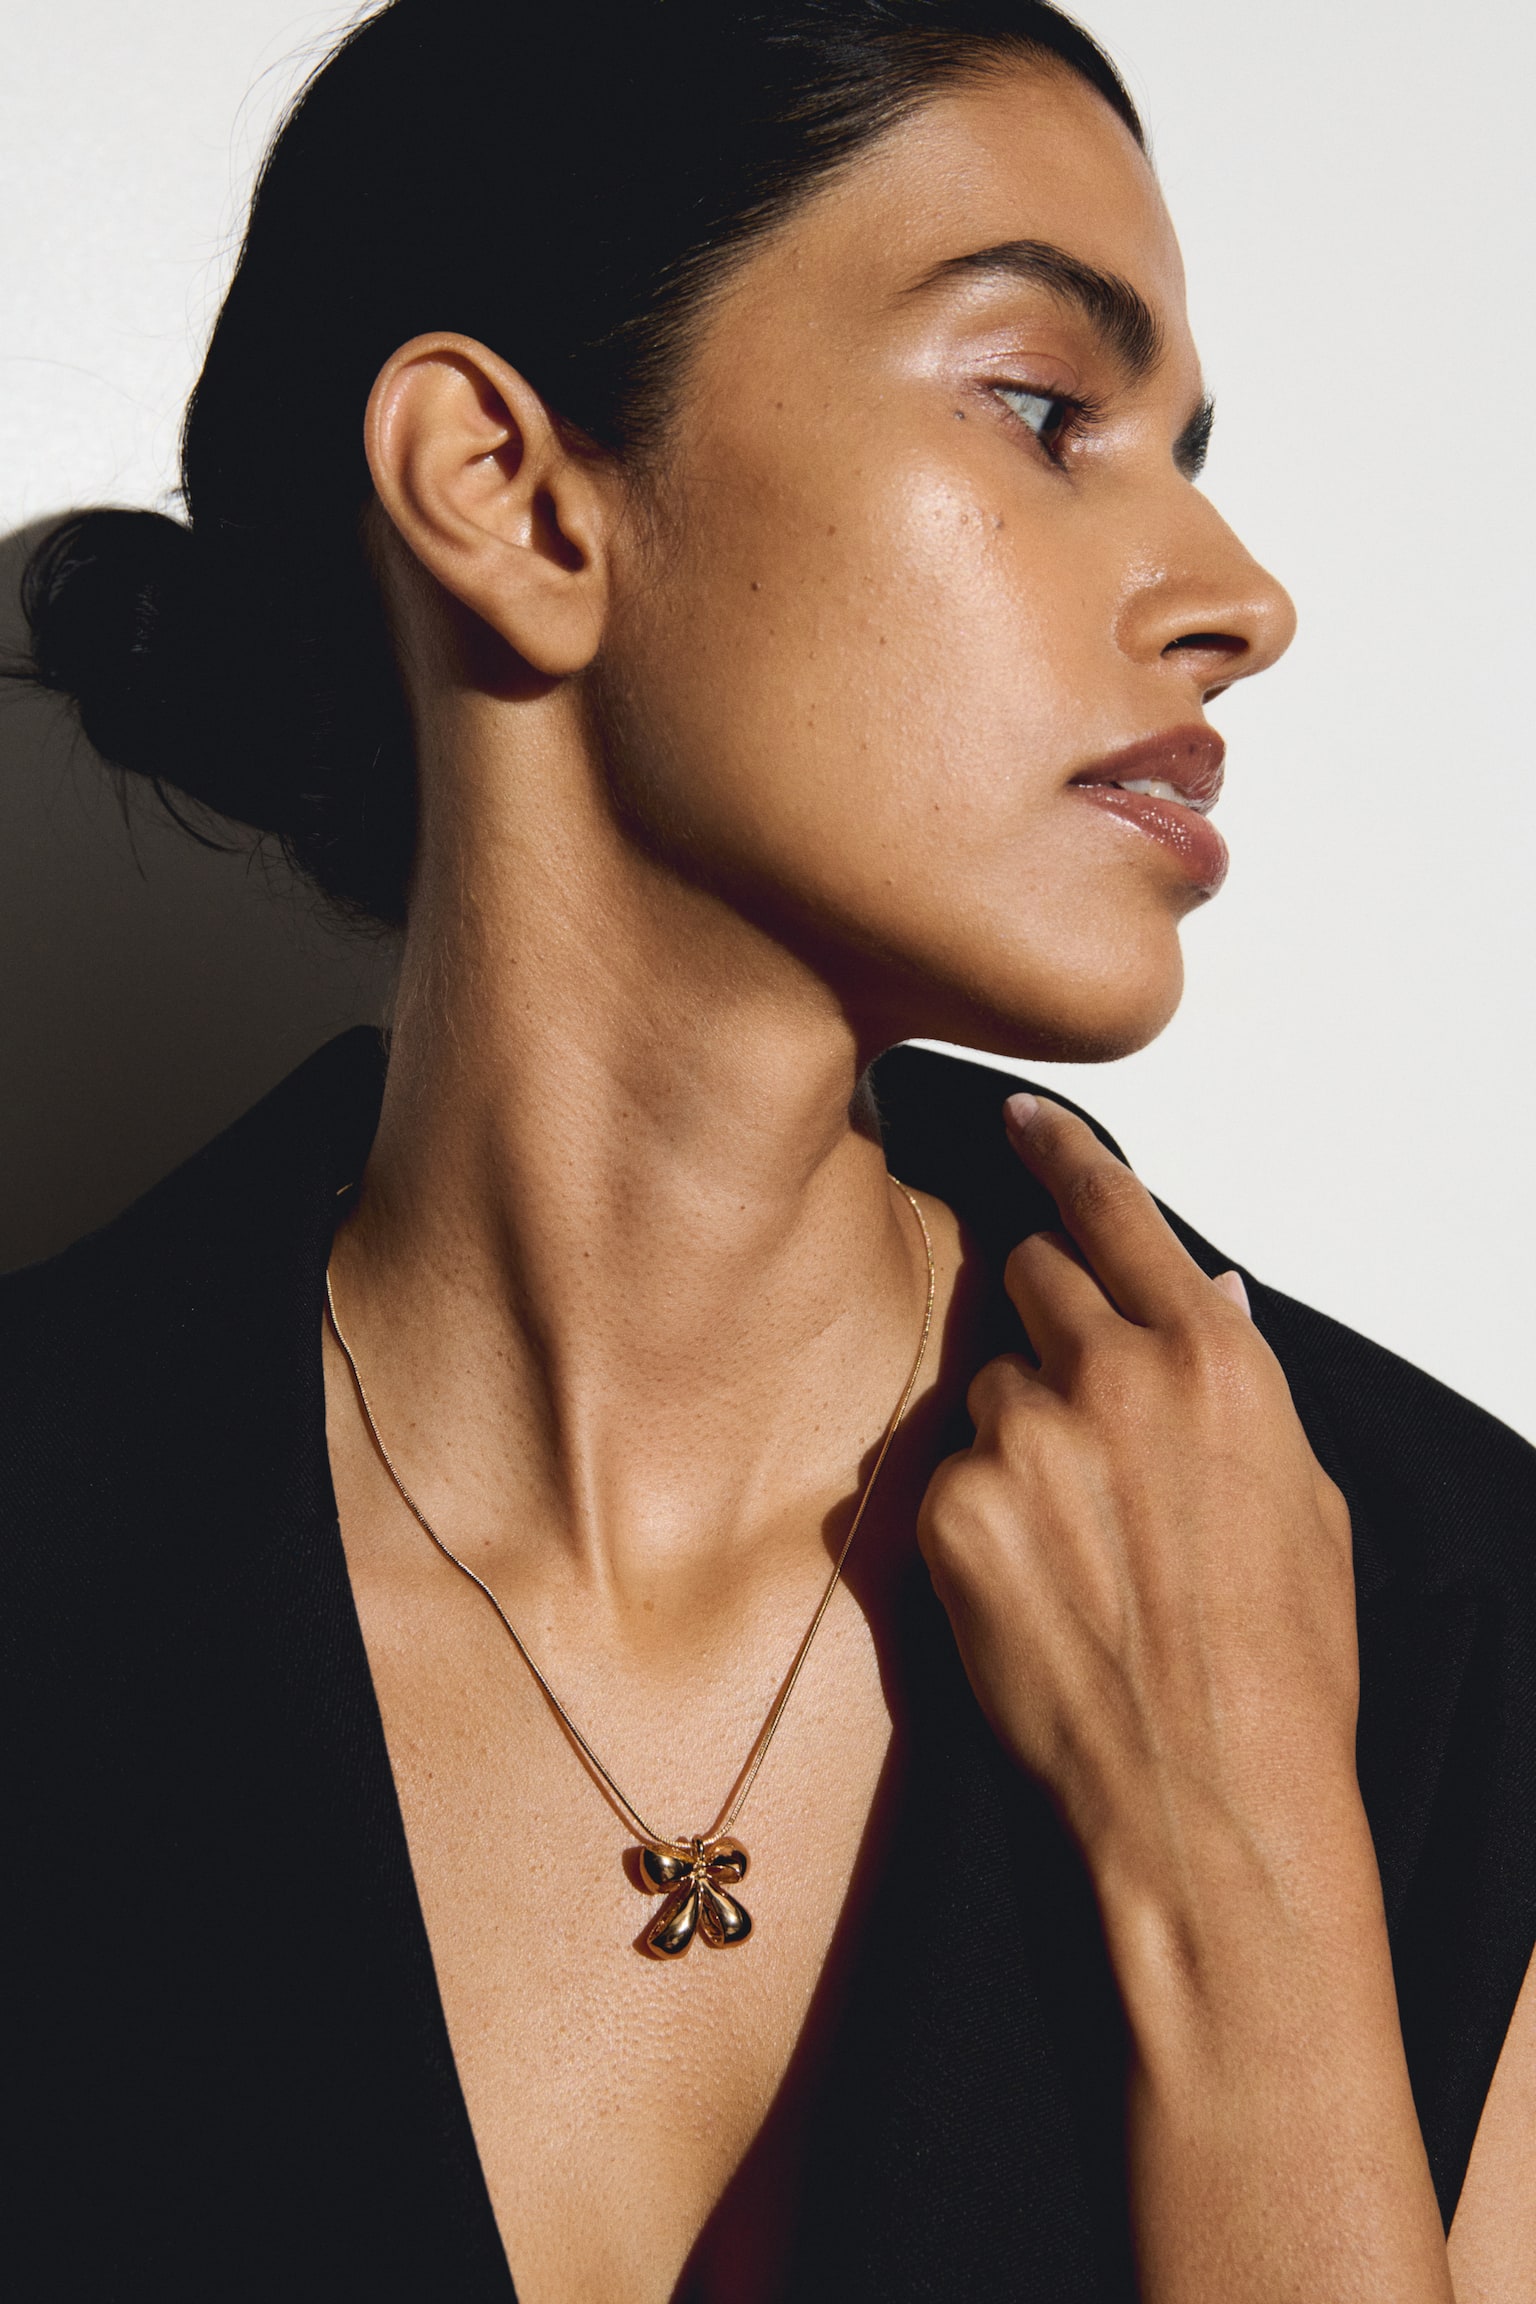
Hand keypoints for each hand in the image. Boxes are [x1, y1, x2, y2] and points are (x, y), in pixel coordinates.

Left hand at [918, 1091, 1357, 1899]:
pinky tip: (1035, 1590)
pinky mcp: (954, 1510)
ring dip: (1017, 1435)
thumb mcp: (1306, 1500)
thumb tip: (1206, 1292)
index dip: (1065, 1154)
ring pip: (987, 1388)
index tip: (1024, 1119)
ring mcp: (1022, 1438)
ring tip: (1077, 1546)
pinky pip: (952, 1477)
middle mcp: (1111, 1375)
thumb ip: (1241, 1380)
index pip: (1118, 1210)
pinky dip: (981, 1517)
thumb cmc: (1283, 1664)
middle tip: (1077, 1413)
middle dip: (1045, 1321)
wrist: (1212, 1797)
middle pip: (1028, 1276)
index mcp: (1212, 1360)